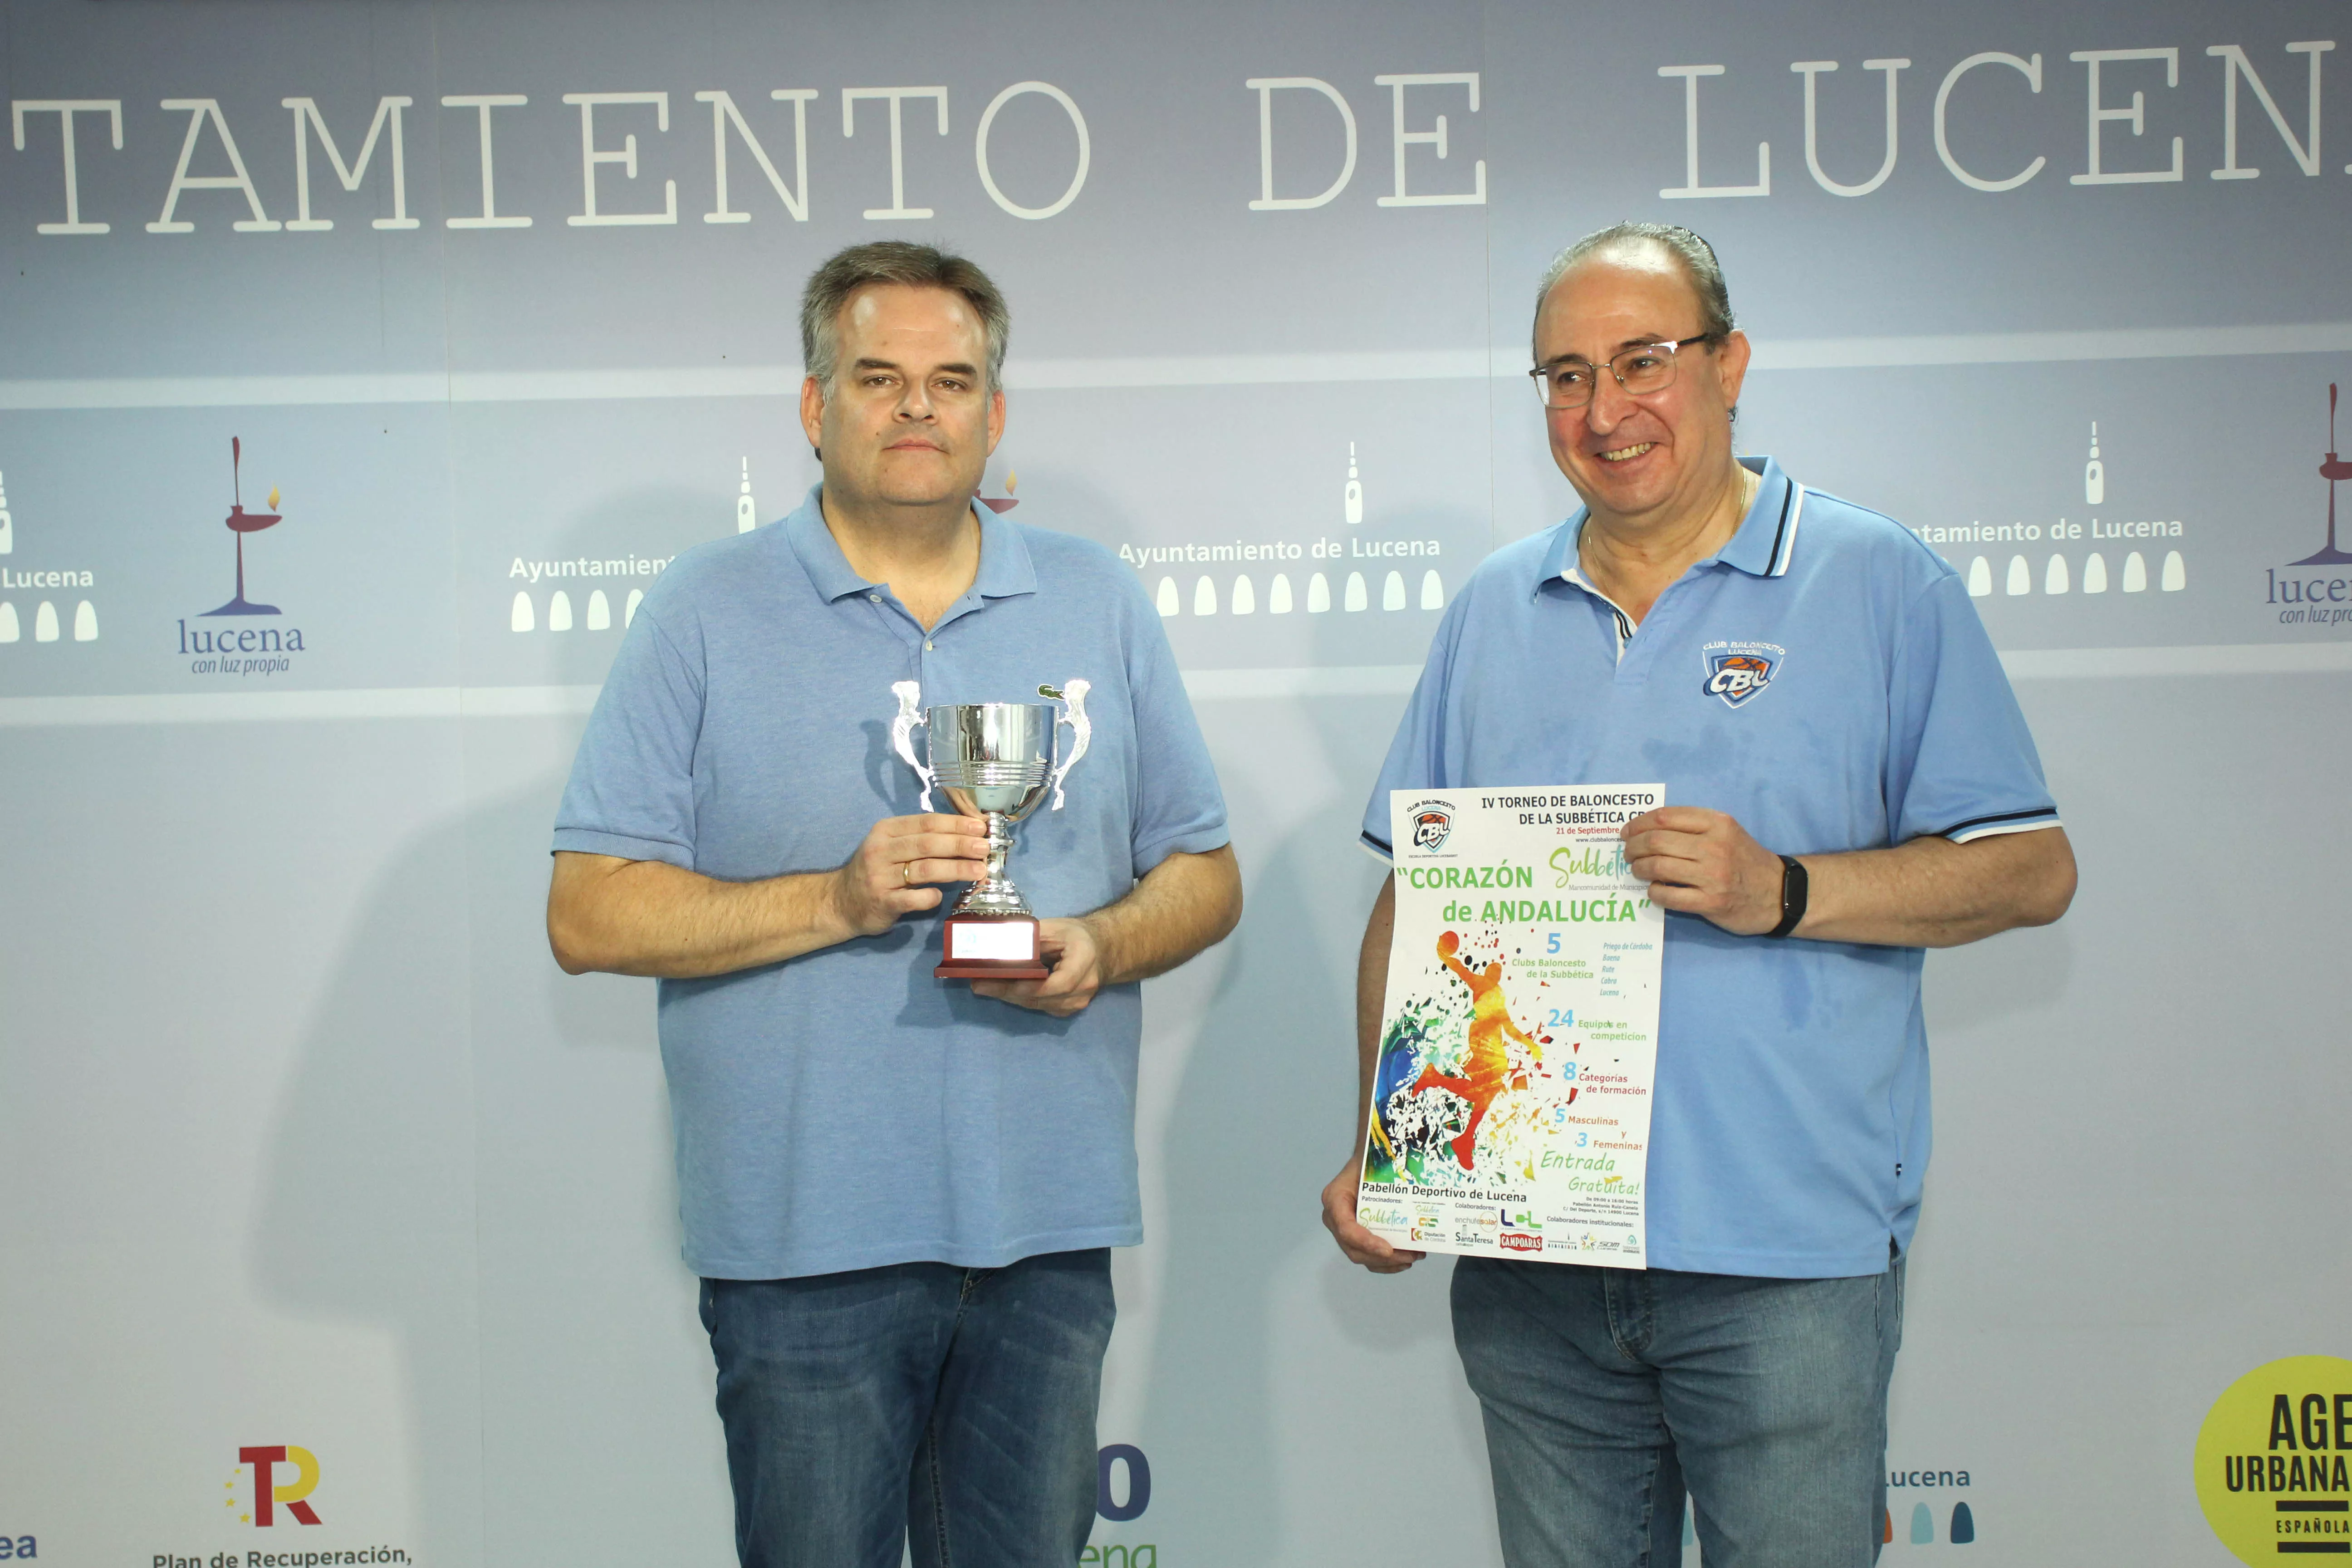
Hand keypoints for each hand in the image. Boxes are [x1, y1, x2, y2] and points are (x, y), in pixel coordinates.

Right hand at [829, 813, 991, 937]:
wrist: (841, 902)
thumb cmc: (877, 871)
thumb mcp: (891, 846)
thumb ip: (922, 839)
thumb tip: (966, 834)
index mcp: (886, 831)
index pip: (926, 823)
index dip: (955, 824)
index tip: (980, 827)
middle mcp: (881, 850)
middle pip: (928, 844)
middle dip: (960, 844)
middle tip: (985, 848)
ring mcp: (880, 877)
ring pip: (925, 869)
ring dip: (956, 868)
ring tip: (979, 869)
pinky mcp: (883, 902)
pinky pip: (914, 898)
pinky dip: (931, 896)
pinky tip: (941, 895)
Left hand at [972, 916, 1104, 1016]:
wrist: (1102, 950)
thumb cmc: (1077, 936)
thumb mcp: (1056, 928)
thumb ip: (1031, 937)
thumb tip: (999, 942)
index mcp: (1084, 962)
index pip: (1058, 983)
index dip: (1031, 987)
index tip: (1004, 982)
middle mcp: (1084, 988)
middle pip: (1042, 997)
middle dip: (1008, 992)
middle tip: (979, 984)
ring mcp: (1078, 1003)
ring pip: (1038, 1005)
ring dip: (1011, 997)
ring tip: (984, 985)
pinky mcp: (1068, 1009)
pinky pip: (1040, 1007)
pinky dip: (1021, 999)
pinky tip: (1003, 990)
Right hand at [1321, 1158, 1422, 1273]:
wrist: (1365, 1163)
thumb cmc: (1368, 1164)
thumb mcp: (1372, 1166)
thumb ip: (1386, 1180)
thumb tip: (1417, 1194)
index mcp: (1335, 1199)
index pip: (1346, 1228)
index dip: (1365, 1242)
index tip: (1388, 1249)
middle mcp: (1335, 1218)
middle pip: (1354, 1249)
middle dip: (1383, 1258)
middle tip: (1410, 1255)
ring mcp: (1343, 1231)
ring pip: (1362, 1257)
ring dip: (1389, 1263)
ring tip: (1414, 1257)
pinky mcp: (1355, 1238)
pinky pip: (1368, 1257)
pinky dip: (1387, 1263)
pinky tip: (1406, 1259)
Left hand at [1620, 806, 1785, 935]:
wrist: (1779, 893)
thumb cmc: (1745, 859)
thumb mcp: (1726, 831)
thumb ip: (1693, 826)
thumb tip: (1646, 828)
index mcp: (1717, 823)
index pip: (1665, 817)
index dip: (1638, 824)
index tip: (1627, 832)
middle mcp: (1715, 846)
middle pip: (1656, 841)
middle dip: (1633, 847)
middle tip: (1628, 853)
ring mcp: (1713, 876)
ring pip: (1658, 867)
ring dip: (1639, 868)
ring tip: (1637, 870)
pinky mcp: (1711, 902)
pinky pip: (1668, 896)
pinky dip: (1654, 892)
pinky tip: (1654, 890)